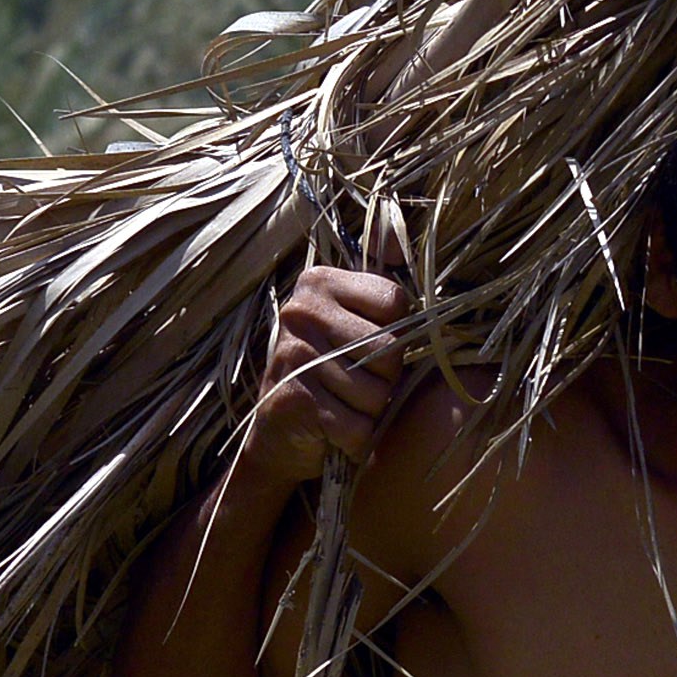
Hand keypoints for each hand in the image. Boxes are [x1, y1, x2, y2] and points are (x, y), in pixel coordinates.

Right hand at [240, 265, 411, 491]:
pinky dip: (355, 437)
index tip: (371, 347)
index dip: (396, 336)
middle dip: (385, 379)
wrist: (280, 434)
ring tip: (343, 405)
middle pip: (389, 350)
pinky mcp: (292, 399)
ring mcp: (292, 353)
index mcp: (319, 281)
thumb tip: (397, 239)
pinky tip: (333, 429)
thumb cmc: (329, 372)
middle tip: (357, 383)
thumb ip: (377, 288)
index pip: (395, 303)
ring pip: (375, 393)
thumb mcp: (350, 322)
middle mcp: (301, 310)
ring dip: (369, 412)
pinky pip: (356, 427)